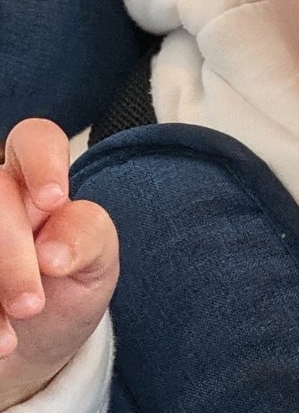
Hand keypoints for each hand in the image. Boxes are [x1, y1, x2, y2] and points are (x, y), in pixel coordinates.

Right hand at [0, 119, 117, 407]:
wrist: (31, 348)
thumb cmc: (68, 287)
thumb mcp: (96, 263)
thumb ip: (89, 236)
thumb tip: (52, 249)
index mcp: (38, 181)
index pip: (35, 139)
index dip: (42, 160)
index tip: (54, 200)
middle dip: (12, 251)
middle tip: (33, 303)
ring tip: (13, 333)